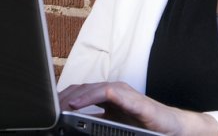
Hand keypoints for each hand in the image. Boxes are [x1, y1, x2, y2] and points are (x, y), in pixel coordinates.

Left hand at [59, 82, 217, 135]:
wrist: (172, 128)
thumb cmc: (145, 127)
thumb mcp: (113, 126)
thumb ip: (95, 123)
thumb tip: (72, 128)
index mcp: (107, 98)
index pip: (79, 93)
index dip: (61, 99)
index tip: (47, 110)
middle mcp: (112, 91)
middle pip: (80, 89)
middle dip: (61, 98)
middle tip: (46, 110)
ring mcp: (121, 92)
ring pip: (89, 88)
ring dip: (70, 97)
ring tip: (56, 107)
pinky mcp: (130, 97)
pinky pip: (106, 93)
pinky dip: (88, 97)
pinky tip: (75, 105)